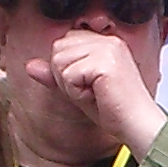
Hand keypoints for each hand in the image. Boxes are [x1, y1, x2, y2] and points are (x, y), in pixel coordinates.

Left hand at [29, 30, 167, 157]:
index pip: (64, 42)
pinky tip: (97, 96)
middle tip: (91, 90)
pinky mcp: (105, 62)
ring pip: (60, 61)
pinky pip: (68, 75)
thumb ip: (55, 74)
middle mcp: (108, 40)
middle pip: (58, 49)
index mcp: (106, 41)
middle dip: (66, 75)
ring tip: (94, 93)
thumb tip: (30, 65)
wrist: (137, 126)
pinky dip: (77, 92)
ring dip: (70, 84)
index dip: (67, 67)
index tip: (89, 83)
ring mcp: (108, 49)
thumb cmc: (115, 110)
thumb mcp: (78, 89)